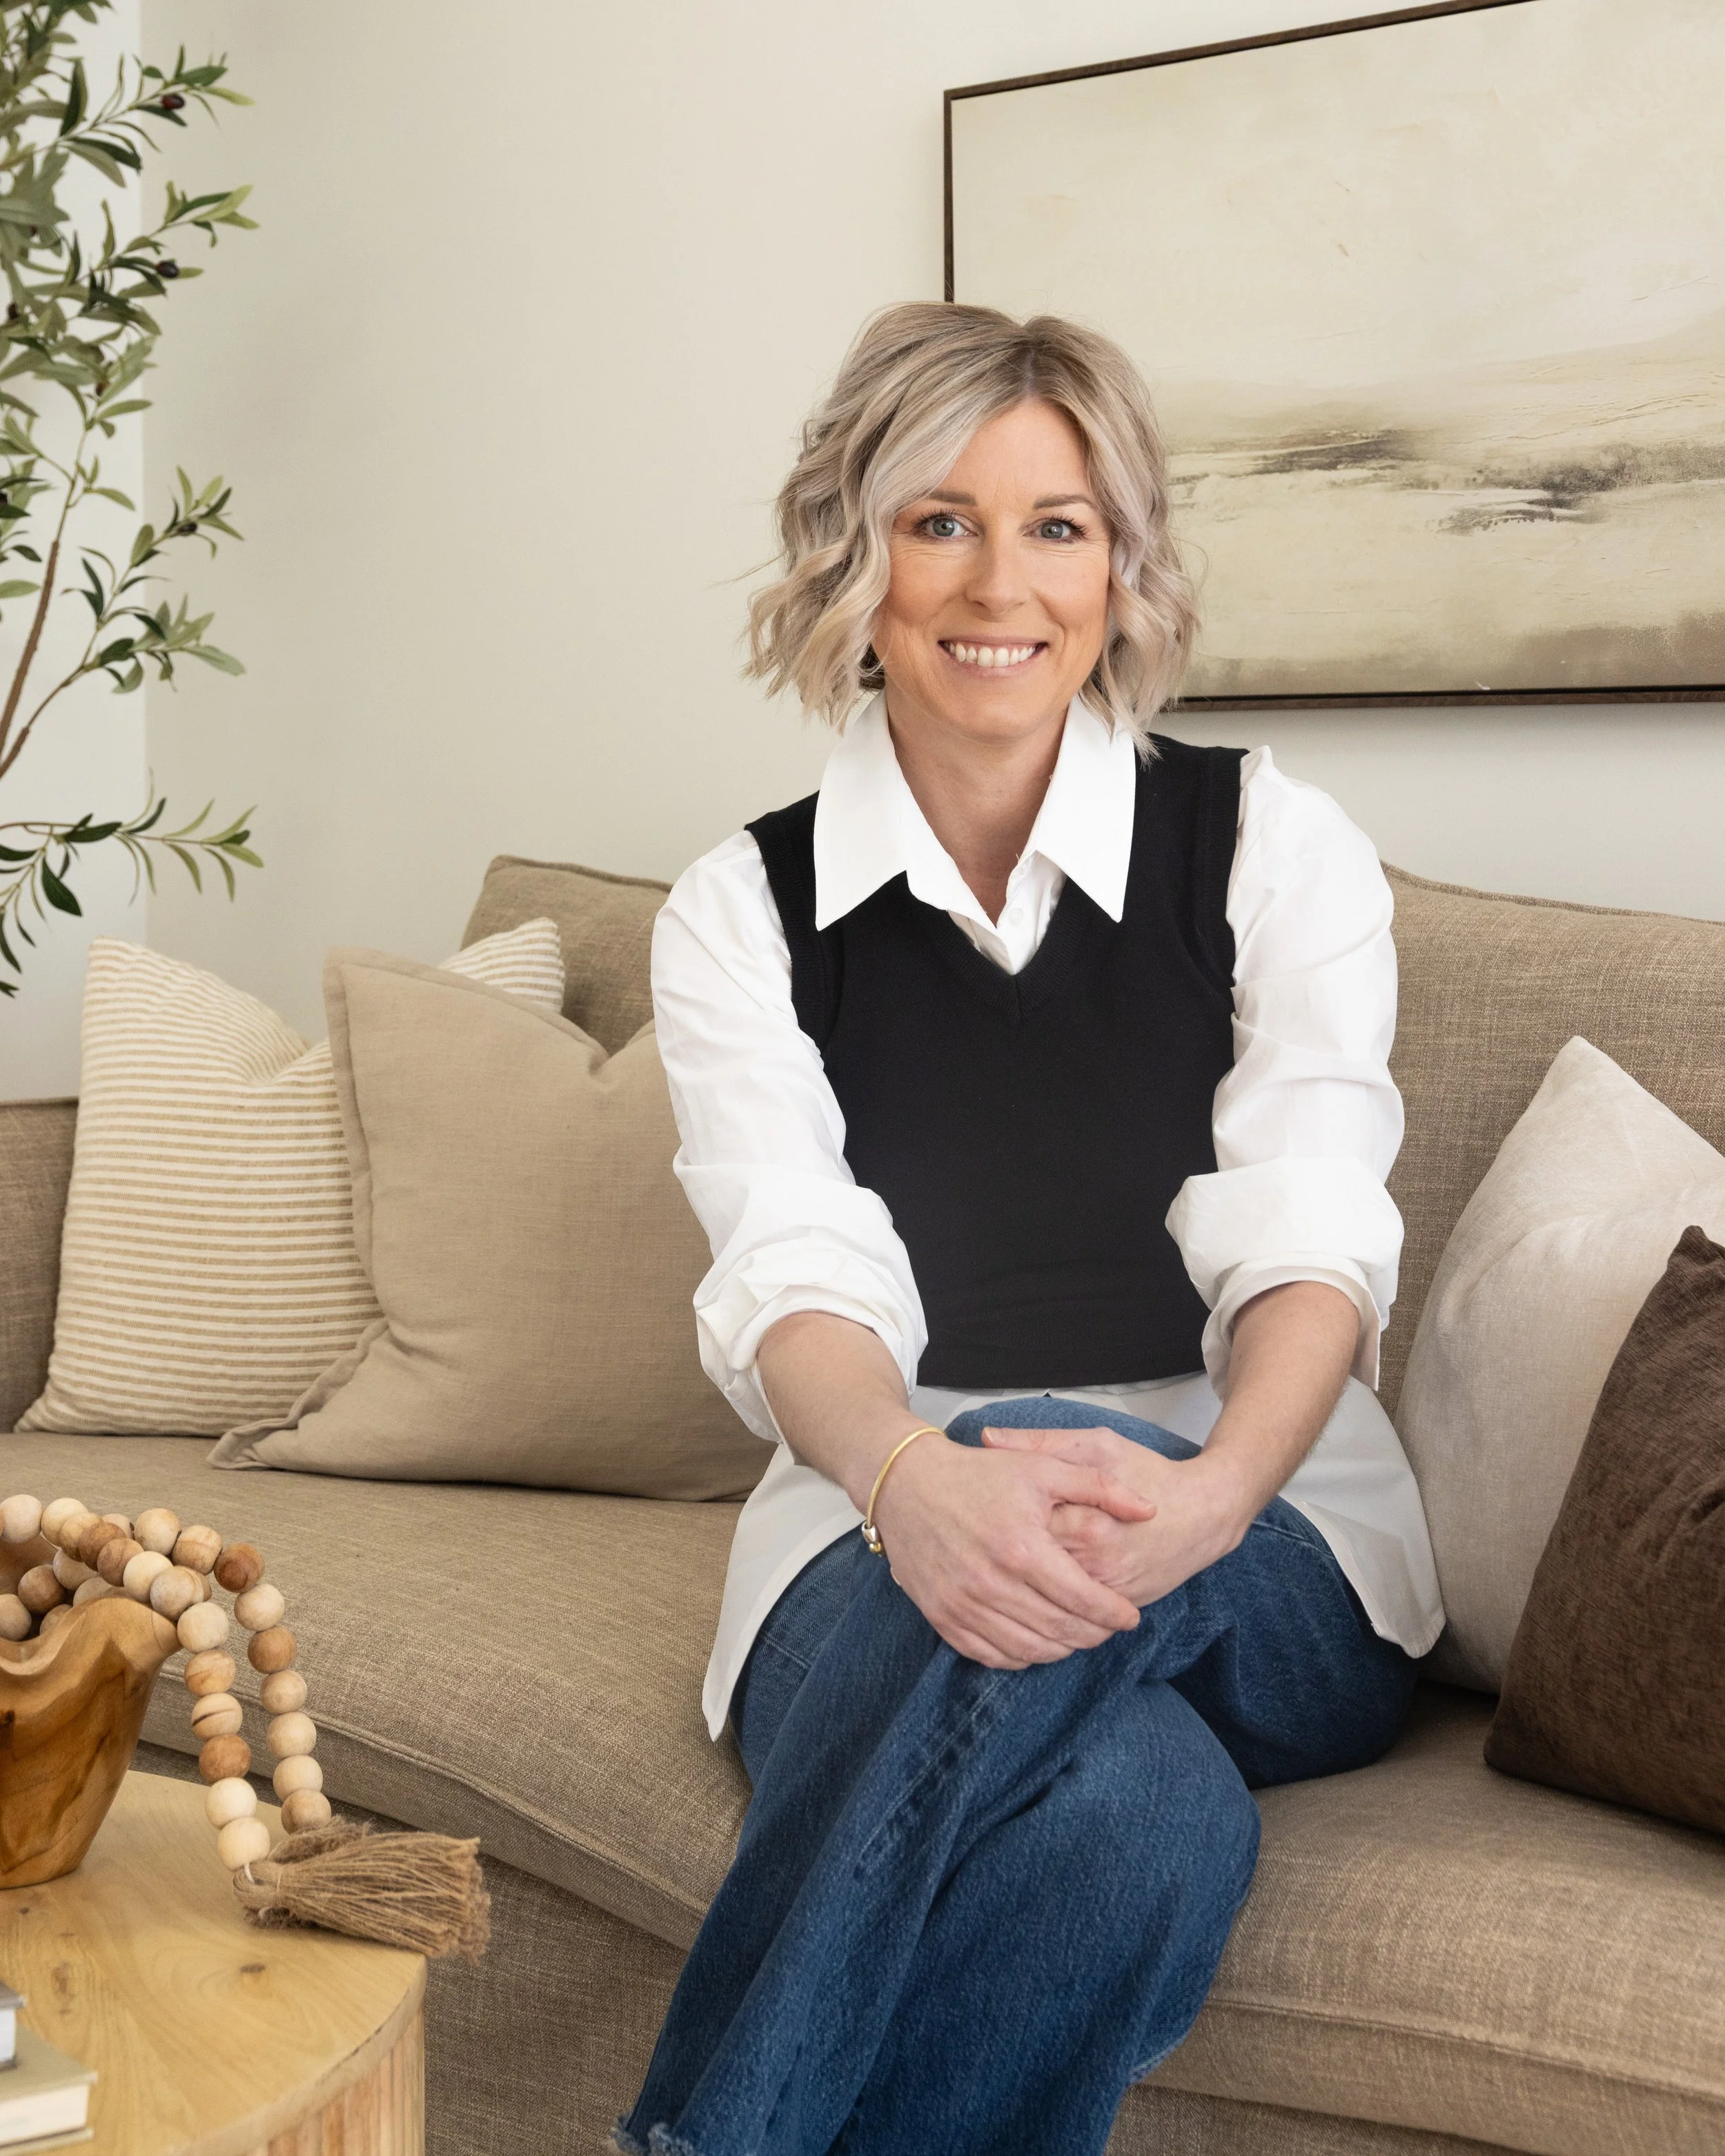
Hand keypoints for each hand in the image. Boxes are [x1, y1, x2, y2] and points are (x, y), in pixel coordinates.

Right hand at [868, 1432, 1157, 1669]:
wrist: (906, 1483)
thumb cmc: (977, 1473)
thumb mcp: (1042, 1467)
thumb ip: (1101, 1488)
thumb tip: (1149, 1510)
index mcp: (1022, 1548)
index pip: (1083, 1600)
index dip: (1114, 1615)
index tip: (1130, 1617)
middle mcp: (992, 1584)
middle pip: (1060, 1631)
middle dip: (1094, 1635)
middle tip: (1108, 1628)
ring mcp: (963, 1605)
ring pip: (1028, 1651)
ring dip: (1061, 1649)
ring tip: (1077, 1634)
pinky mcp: (942, 1617)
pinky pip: (990, 1655)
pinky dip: (1020, 1657)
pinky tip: (1036, 1642)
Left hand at [982, 1426, 1254, 1607]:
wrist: (1205, 1513)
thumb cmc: (1150, 1471)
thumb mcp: (1097, 1445)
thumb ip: (1042, 1444)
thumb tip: (987, 1438)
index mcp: (1086, 1522)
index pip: (1024, 1532)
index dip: (997, 1524)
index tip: (983, 1514)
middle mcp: (1096, 1564)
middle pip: (1032, 1573)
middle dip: (1004, 1562)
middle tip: (983, 1546)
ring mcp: (1108, 1591)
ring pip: (1050, 1600)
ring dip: (1021, 1591)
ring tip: (998, 1572)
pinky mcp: (1118, 1605)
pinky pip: (1074, 1614)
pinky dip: (1049, 1608)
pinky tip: (1026, 1595)